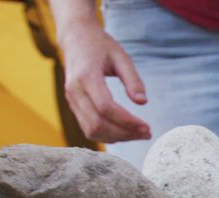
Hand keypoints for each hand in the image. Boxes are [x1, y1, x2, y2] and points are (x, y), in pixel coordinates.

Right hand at [59, 22, 149, 142]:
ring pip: (91, 130)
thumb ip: (133, 80)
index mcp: (86, 76)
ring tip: (138, 134)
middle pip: (97, 124)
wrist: (75, 38)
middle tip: (147, 133)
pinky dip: (107, 135)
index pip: (105, 107)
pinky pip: (88, 128)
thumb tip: (143, 102)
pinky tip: (125, 132)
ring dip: (117, 138)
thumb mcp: (121, 57)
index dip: (127, 121)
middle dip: (125, 133)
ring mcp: (71, 99)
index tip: (147, 126)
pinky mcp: (73, 105)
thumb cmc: (100, 46)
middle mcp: (74, 90)